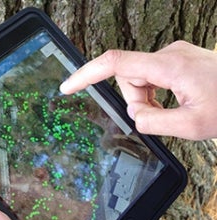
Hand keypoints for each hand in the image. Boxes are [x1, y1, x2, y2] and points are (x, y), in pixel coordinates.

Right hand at [60, 41, 216, 139]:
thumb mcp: (191, 126)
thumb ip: (153, 122)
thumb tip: (134, 115)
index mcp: (170, 66)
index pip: (115, 64)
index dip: (87, 74)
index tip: (68, 86)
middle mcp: (168, 54)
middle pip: (128, 79)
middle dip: (137, 102)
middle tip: (158, 115)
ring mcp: (172, 55)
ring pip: (139, 80)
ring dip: (147, 100)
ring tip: (171, 110)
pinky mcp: (175, 61)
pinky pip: (151, 78)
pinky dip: (154, 94)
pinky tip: (172, 101)